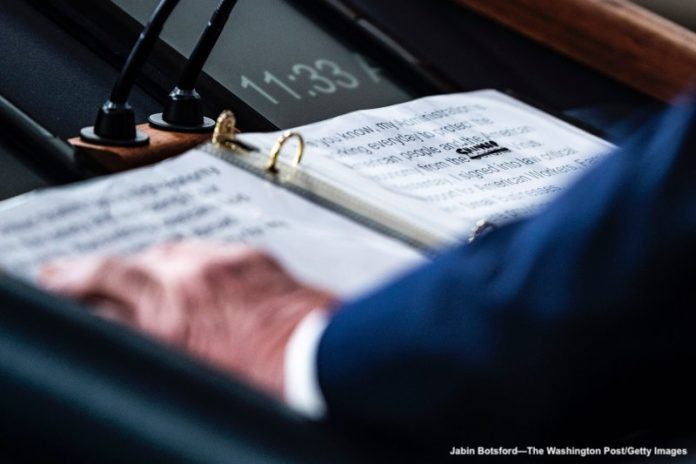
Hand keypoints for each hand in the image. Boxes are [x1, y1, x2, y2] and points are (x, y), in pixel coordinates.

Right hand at [40, 241, 336, 398]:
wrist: (320, 358)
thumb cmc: (265, 379)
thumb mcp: (192, 371)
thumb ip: (152, 340)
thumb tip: (126, 324)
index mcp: (170, 318)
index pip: (101, 286)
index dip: (70, 281)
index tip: (58, 279)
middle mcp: (190, 281)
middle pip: (126, 265)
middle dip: (100, 272)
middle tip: (82, 275)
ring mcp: (221, 263)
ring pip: (166, 253)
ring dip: (149, 267)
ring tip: (144, 282)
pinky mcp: (249, 255)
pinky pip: (207, 249)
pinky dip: (193, 262)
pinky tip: (196, 274)